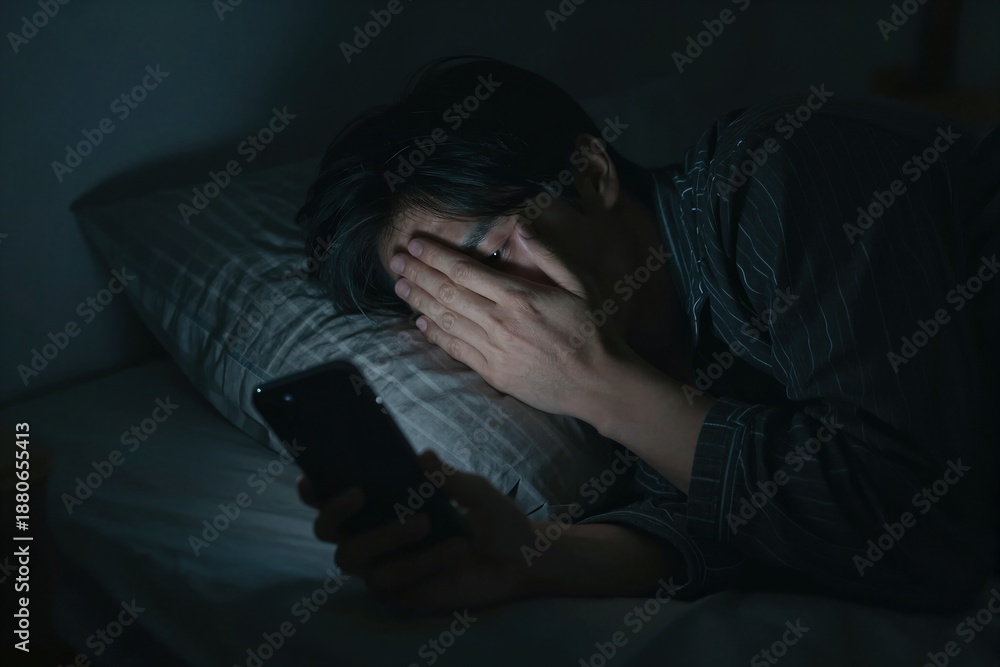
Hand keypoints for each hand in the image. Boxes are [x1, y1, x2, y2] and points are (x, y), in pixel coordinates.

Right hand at [298, 451, 536, 612]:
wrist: (519, 559)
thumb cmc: (492, 518)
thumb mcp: (477, 491)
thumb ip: (450, 477)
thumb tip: (422, 457)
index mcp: (383, 502)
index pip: (332, 496)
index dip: (315, 490)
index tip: (315, 478)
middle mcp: (373, 533)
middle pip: (327, 531)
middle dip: (336, 512)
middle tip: (362, 493)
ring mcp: (383, 565)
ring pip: (353, 557)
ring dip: (384, 536)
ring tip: (425, 522)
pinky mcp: (400, 591)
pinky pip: (389, 580)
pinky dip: (418, 562)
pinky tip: (451, 549)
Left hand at [391, 223, 628, 417]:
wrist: (597, 382)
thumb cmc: (592, 330)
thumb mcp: (579, 284)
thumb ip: (548, 255)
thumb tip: (522, 227)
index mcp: (518, 297)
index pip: (464, 271)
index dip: (435, 255)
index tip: (416, 243)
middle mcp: (500, 322)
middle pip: (447, 293)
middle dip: (417, 273)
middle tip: (395, 258)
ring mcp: (494, 349)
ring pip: (446, 320)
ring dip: (419, 301)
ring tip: (400, 285)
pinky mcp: (493, 372)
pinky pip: (456, 349)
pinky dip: (435, 334)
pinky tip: (421, 322)